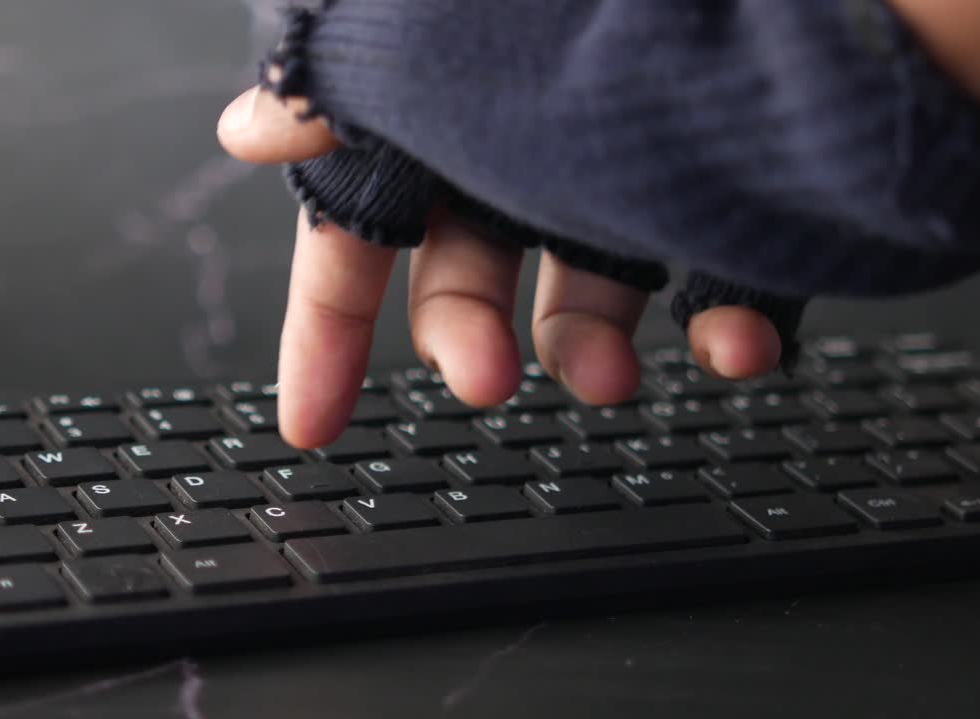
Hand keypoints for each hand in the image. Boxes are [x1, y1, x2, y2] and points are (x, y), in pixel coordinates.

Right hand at [218, 86, 782, 448]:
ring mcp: (623, 159)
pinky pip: (722, 274)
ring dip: (590, 353)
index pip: (353, 232)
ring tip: (609, 380)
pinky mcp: (728, 175)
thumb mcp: (424, 38)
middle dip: (468, 346)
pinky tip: (732, 345)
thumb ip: (334, 93)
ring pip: (591, 292)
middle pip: (468, 280)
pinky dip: (728, 328)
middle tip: (482, 383)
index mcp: (433, 106)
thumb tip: (247, 128)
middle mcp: (519, 135)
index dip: (323, 328)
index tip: (314, 419)